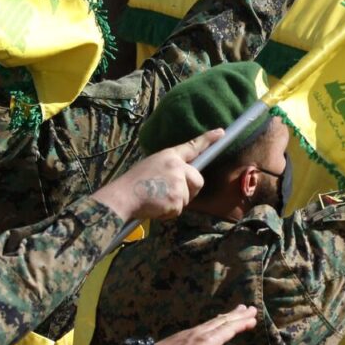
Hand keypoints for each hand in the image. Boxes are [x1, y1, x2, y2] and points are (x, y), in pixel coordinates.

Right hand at [92, 129, 220, 220]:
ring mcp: (178, 183)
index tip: (221, 132)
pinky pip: (178, 209)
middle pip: (198, 180)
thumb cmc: (133, 183)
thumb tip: (181, 179)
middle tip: (171, 195)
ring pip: (188, 197)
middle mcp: (177, 167)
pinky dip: (169, 212)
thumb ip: (169, 168)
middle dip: (190, 190)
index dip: (207, 139)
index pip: (192, 146)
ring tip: (157, 199)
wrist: (123, 197)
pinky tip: (155, 207)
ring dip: (176, 202)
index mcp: (169, 156)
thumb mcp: (151, 165)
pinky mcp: (177, 199)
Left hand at [150, 305, 258, 344]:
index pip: (227, 329)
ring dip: (228, 315)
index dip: (241, 324)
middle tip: (251, 308)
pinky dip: (217, 320)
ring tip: (238, 309)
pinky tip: (215, 322)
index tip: (254, 318)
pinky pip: (207, 324)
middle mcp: (201, 333)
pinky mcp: (185, 336)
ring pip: (215, 321)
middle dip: (238, 315)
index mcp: (206, 340)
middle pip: (223, 321)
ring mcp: (192, 333)